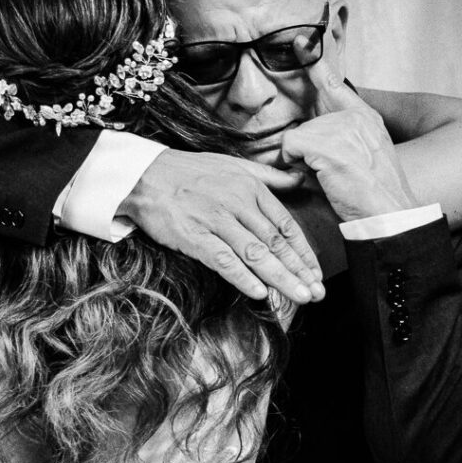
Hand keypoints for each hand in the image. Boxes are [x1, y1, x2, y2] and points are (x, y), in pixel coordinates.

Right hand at [119, 150, 324, 303]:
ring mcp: (215, 220)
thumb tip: (299, 179)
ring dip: (280, 278)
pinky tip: (259, 293)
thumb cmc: (189, 172)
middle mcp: (237, 203)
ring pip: (255, 254)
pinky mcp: (193, 236)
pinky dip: (242, 277)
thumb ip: (268, 176)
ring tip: (299, 297)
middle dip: (299, 271)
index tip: (316, 273)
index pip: (285, 225)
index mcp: (250, 188)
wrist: (144, 175)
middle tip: (317, 293)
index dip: (303, 252)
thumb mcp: (233, 165)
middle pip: (275, 243)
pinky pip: (223, 260)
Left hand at [280, 40, 419, 220]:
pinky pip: (290, 147)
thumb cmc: (373, 195)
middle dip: (308, 150)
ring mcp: (341, 127)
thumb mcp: (363, 157)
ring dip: (304, 161)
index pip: (335, 82)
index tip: (301, 39)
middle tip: (334, 173)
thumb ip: (337, 138)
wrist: (391, 216)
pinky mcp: (326, 143)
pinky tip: (321, 178)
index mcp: (365, 117)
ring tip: (332, 178)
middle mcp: (354, 116)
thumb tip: (301, 139)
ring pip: (297, 137)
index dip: (316, 59)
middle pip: (306, 124)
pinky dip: (296, 166)